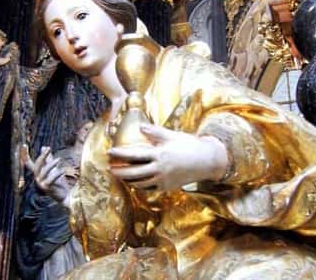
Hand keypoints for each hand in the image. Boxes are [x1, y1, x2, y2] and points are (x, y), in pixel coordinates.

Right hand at [21, 145, 70, 206]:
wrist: (65, 195)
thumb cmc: (58, 182)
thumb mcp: (53, 168)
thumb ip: (48, 159)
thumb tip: (44, 147)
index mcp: (37, 173)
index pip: (28, 163)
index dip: (24, 155)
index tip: (23, 145)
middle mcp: (37, 178)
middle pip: (36, 165)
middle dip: (42, 156)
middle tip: (48, 148)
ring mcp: (41, 184)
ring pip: (44, 171)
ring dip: (51, 164)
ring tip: (59, 159)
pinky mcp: (47, 188)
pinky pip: (51, 178)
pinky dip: (58, 173)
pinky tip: (63, 170)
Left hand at [109, 124, 227, 190]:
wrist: (206, 161)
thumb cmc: (189, 145)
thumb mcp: (172, 135)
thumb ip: (155, 132)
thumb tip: (141, 126)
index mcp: (159, 154)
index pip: (135, 154)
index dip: (121, 154)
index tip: (110, 152)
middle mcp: (160, 169)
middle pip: (134, 172)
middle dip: (120, 171)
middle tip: (109, 168)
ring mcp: (163, 180)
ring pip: (140, 183)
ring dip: (128, 180)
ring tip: (119, 176)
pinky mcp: (167, 187)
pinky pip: (150, 188)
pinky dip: (140, 186)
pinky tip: (134, 183)